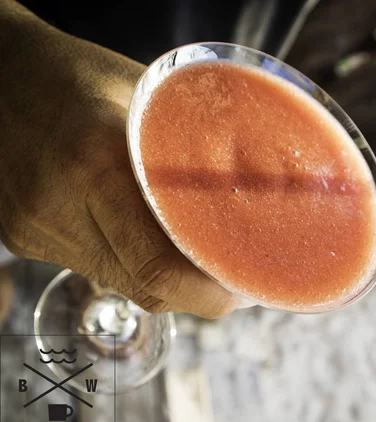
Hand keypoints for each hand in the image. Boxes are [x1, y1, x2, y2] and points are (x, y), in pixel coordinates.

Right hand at [0, 4, 239, 317]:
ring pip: (123, 285)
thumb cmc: (77, 74)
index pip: (160, 268)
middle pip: (147, 289)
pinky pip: (97, 268)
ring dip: (171, 282)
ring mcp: (36, 229)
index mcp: (96, 163)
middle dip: (200, 294)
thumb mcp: (145, 94)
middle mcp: (59, 207)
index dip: (210, 292)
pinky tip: (157, 245)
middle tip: (238, 280)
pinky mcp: (25, 238)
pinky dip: (136, 266)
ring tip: (206, 261)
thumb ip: (188, 144)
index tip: (246, 286)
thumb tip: (250, 184)